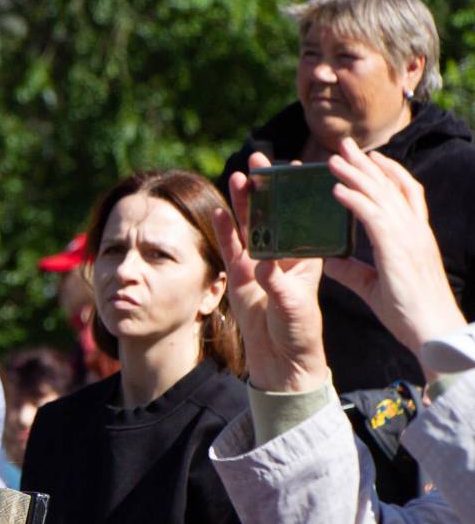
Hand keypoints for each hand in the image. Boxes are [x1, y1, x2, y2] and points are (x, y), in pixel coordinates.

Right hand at [211, 154, 330, 391]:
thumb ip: (278, 286)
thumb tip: (263, 265)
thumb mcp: (295, 309)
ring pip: (249, 227)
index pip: (303, 219)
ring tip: (239, 176)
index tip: (297, 168)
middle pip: (272, 215)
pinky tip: (217, 210)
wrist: (282, 363)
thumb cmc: (300, 335)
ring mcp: (257, 266)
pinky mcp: (238, 278)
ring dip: (243, 202)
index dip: (299, 193)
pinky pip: (229, 249)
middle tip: (261, 159)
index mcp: (306, 259)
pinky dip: (223, 230)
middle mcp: (281, 257)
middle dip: (266, 188)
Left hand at [324, 139, 464, 363]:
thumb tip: (328, 260)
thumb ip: (352, 271)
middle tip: (345, 146)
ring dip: (355, 174)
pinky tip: (336, 189)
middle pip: (391, 186)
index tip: (372, 158)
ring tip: (332, 159)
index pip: (406, 193)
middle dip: (367, 163)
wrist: (432, 331)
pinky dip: (354, 199)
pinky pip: (372, 215)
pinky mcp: (396, 248)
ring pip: (380, 195)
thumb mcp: (375, 286)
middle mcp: (415, 230)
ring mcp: (408, 237)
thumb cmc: (409, 313)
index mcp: (416, 236)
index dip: (390, 172)